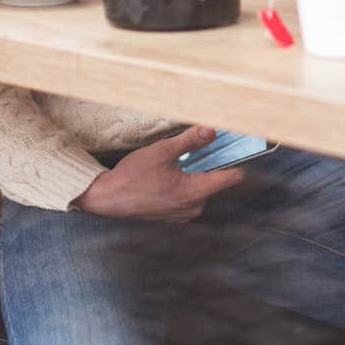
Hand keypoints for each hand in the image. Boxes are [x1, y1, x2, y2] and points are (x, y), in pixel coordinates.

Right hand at [72, 126, 245, 221]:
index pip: (232, 178)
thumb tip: (212, 130)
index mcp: (195, 193)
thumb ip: (190, 140)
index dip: (236, 160)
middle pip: (216, 181)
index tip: (234, 147)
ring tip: (177, 162)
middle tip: (197, 148)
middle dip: (209, 163)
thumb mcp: (162, 151)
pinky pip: (190, 196)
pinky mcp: (174, 215)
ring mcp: (184, 214)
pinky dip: (185, 183)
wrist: (108, 198)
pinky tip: (169, 174)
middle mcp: (193, 208)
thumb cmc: (132, 176)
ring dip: (196, 173)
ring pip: (202, 188)